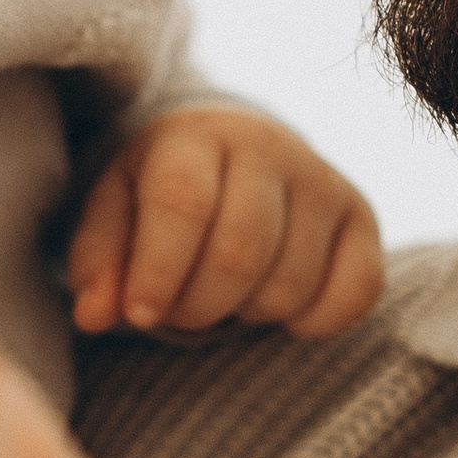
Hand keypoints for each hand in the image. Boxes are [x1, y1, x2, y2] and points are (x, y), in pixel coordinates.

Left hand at [67, 107, 382, 338]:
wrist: (233, 160)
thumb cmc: (161, 198)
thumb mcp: (114, 216)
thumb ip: (97, 262)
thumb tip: (95, 315)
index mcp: (194, 136)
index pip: (184, 204)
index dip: (160, 271)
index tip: (140, 315)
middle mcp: (267, 146)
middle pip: (239, 252)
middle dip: (199, 306)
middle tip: (179, 311)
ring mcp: (322, 180)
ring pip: (290, 283)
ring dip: (247, 315)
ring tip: (225, 295)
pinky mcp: (362, 217)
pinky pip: (356, 292)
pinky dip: (314, 322)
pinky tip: (281, 309)